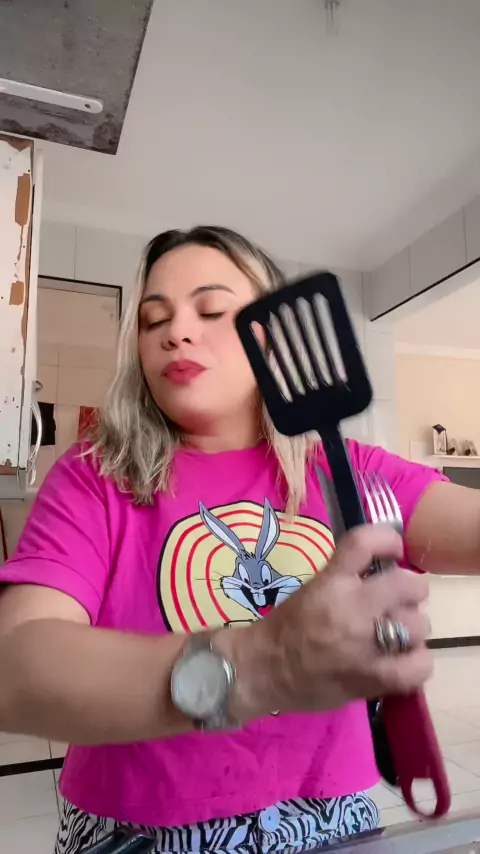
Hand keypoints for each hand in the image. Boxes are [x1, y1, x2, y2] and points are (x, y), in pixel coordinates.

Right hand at [225, 525, 432, 719]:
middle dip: (410, 590)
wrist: (263, 670)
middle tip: (400, 600)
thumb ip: (348, 578)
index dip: (388, 539)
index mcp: (332, 582)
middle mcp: (352, 608)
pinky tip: (404, 660)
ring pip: (418, 626)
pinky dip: (417, 661)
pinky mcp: (372, 677)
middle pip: (407, 585)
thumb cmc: (285, 628)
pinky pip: (418, 666)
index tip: (393, 550)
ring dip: (412, 628)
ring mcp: (366, 644)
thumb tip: (385, 571)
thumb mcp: (313, 588)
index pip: (365, 542)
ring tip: (398, 634)